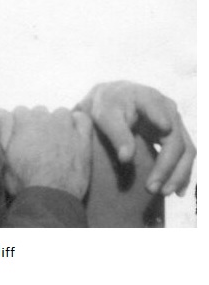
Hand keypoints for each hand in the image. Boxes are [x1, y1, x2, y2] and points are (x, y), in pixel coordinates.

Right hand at [0, 106, 92, 199]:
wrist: (50, 197)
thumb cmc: (23, 179)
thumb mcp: (3, 155)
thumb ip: (2, 129)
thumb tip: (2, 111)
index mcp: (24, 121)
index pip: (19, 112)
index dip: (18, 126)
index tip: (20, 139)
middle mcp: (46, 118)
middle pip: (39, 112)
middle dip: (37, 124)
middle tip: (37, 145)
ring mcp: (66, 126)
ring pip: (60, 113)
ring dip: (57, 123)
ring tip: (55, 142)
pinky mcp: (82, 138)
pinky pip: (82, 119)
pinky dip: (78, 123)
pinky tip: (73, 135)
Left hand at [76, 81, 195, 195]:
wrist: (110, 99)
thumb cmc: (106, 106)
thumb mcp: (106, 116)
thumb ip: (117, 134)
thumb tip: (126, 158)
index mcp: (149, 98)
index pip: (160, 113)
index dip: (163, 124)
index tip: (164, 130)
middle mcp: (167, 109)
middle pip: (177, 140)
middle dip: (168, 167)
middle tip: (153, 188)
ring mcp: (174, 122)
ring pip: (186, 150)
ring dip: (178, 174)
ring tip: (163, 192)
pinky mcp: (174, 134)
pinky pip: (184, 155)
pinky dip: (181, 172)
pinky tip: (176, 190)